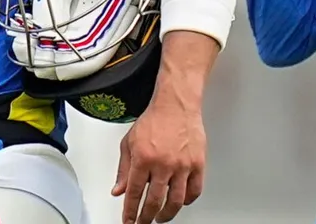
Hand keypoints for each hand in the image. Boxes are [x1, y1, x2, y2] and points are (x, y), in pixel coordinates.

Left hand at [112, 100, 206, 222]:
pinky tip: (180, 202)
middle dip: (146, 218)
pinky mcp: (197, 163)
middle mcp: (163, 164)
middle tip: (143, 222)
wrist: (176, 104)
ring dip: (166, 214)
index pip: (134, 194)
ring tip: (161, 217)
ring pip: (175, 201)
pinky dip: (186, 201)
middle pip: (154, 202)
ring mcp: (182, 165)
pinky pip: (194, 191)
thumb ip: (123, 169)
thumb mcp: (129, 142)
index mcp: (143, 158)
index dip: (130, 212)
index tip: (129, 221)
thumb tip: (118, 191)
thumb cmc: (154, 120)